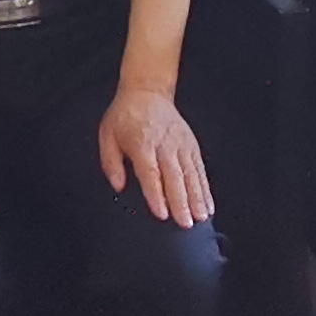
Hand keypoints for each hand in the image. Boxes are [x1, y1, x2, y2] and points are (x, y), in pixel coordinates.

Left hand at [99, 86, 213, 226]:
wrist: (147, 92)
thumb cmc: (125, 116)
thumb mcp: (107, 135)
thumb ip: (111, 163)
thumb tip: (118, 186)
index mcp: (142, 142)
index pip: (150, 172)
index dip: (156, 194)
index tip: (161, 213)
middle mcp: (164, 144)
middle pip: (175, 176)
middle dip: (181, 202)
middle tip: (186, 223)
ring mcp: (180, 144)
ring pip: (191, 174)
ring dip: (197, 198)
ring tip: (201, 217)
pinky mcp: (191, 145)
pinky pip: (200, 169)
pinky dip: (205, 188)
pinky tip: (208, 205)